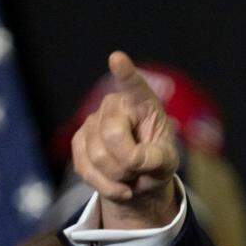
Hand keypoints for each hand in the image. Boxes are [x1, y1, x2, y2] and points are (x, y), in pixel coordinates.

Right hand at [71, 51, 179, 228]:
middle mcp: (114, 106)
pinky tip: (119, 186)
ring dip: (119, 177)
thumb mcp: (167, 162)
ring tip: (131, 174)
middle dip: (129, 163)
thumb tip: (134, 159)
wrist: (138, 179)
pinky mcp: (79, 142)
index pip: (135, 87)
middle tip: (141, 168)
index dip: (125, 74)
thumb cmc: (157, 162)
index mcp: (143, 103)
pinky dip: (106, 186)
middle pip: (113, 136)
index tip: (117, 58)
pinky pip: (85, 169)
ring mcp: (93, 122)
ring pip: (98, 157)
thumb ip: (157, 159)